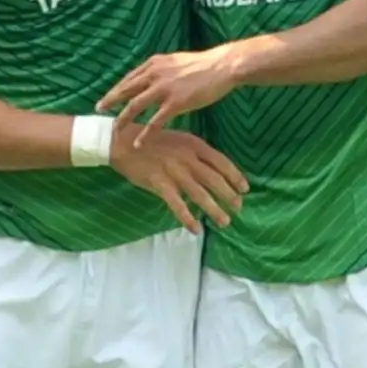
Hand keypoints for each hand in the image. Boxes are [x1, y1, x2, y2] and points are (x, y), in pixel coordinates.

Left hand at [99, 48, 240, 141]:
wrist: (223, 66)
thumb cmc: (205, 65)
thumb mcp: (177, 61)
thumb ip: (163, 69)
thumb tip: (155, 75)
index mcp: (155, 64)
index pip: (129, 78)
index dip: (116, 89)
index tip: (108, 98)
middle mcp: (155, 74)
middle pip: (125, 90)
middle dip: (110, 101)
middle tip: (98, 111)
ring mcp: (164, 89)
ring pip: (135, 106)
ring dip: (123, 119)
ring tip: (115, 131)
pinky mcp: (176, 102)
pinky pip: (155, 121)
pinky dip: (145, 133)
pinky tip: (139, 143)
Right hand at [109, 126, 248, 232]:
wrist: (121, 141)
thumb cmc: (151, 140)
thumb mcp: (179, 139)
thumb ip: (196, 152)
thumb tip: (212, 167)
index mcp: (194, 145)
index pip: (222, 162)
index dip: (235, 176)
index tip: (245, 188)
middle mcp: (188, 158)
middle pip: (214, 180)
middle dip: (229, 195)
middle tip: (238, 207)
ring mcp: (174, 171)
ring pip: (200, 194)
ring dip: (214, 209)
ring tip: (225, 222)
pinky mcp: (159, 182)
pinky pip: (177, 204)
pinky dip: (188, 218)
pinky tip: (196, 229)